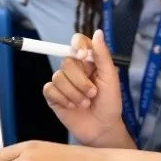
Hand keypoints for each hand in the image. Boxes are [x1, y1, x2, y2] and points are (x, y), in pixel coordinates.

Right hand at [43, 30, 130, 147]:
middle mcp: (74, 69)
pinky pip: (49, 89)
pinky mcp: (54, 96)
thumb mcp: (111, 78)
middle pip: (66, 62)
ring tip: (85, 103)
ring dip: (74, 93)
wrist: (102, 128)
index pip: (77, 41)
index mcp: (89, 61)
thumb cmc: (110, 103)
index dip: (77, 45)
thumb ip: (103, 55)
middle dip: (80, 81)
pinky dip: (62, 99)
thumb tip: (98, 32)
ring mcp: (63, 83)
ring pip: (58, 77)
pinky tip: (71, 106)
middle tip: (92, 94)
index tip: (84, 56)